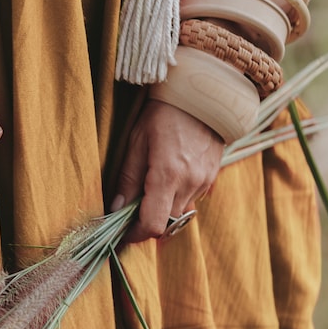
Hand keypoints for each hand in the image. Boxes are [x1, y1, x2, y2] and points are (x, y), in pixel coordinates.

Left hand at [110, 99, 222, 243]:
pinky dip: (176, 199)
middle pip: (166, 224)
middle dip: (147, 223)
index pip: (153, 224)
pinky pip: (191, 200)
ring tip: (148, 192)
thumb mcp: (137, 141)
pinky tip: (167, 180)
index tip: (123, 231)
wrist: (202, 95)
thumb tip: (116, 208)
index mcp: (167, 175)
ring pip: (179, 214)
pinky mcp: (211, 178)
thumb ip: (128, 178)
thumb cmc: (163, 114)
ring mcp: (204, 182)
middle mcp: (189, 183)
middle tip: (130, 212)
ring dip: (162, 211)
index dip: (135, 233)